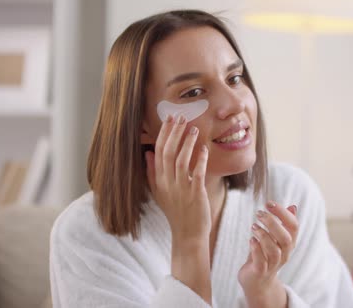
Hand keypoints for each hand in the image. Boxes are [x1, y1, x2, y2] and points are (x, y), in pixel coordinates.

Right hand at [144, 114, 210, 244]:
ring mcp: (181, 189)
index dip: (163, 134)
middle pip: (168, 153)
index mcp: (159, 181)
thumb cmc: (176, 212)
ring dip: (187, 143)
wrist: (187, 234)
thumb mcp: (160, 193)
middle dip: (174, 133)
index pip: (158, 152)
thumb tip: (148, 153)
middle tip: (181, 117)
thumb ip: (152, 173)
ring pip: (181, 160)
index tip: (169, 119)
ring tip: (194, 129)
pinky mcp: (195, 194)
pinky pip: (197, 173)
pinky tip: (204, 149)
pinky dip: (201, 160)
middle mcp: (167, 183)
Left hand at [238, 201, 298, 307]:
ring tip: (253, 226)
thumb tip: (293, 206)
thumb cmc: (264, 255)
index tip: (269, 203)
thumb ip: (283, 223)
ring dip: (264, 235)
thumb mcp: (274, 238)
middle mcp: (284, 254)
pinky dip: (256, 249)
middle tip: (259, 213)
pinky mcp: (260, 272)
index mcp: (289, 243)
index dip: (283, 213)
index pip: (294, 226)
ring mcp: (273, 265)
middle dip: (273, 223)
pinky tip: (251, 240)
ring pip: (274, 250)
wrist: (257, 283)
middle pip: (286, 238)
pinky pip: (261, 261)